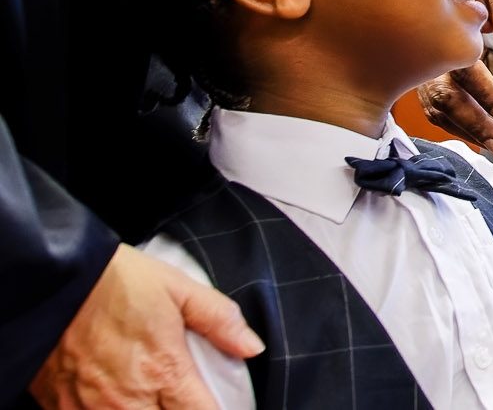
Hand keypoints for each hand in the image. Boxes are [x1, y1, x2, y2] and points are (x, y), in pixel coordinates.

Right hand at [31, 243, 261, 408]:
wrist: (53, 282)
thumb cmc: (115, 282)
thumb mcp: (178, 289)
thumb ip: (219, 320)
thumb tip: (252, 347)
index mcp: (165, 371)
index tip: (214, 401)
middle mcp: (129, 400)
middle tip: (181, 397)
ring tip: (153, 397)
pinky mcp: (63, 409)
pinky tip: (117, 400)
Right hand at [417, 0, 492, 156]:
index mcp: (445, 28)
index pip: (463, 70)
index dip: (486, 94)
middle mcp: (425, 49)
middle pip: (445, 97)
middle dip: (476, 126)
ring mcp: (417, 63)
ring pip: (436, 106)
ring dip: (466, 130)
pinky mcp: (418, 73)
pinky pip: (431, 104)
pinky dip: (452, 123)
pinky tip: (473, 135)